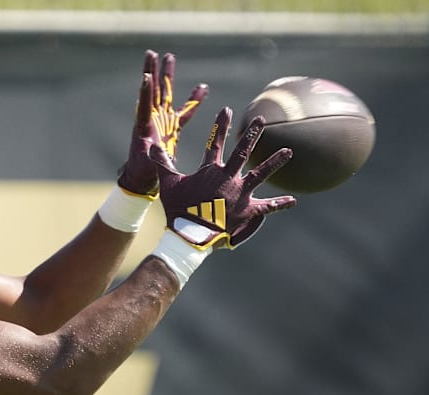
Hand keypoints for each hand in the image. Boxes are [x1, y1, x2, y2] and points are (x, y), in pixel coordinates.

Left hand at [118, 49, 208, 195]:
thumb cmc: (144, 171)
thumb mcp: (147, 163)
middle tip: (151, 53)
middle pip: (152, 90)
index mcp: (144, 127)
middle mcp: (152, 119)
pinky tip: (204, 87)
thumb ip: (151, 155)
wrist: (145, 177)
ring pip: (164, 93)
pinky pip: (185, 110)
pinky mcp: (171, 126)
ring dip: (166, 75)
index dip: (145, 91)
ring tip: (169, 56)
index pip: (144, 105)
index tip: (145, 76)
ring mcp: (162, 121)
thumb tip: (152, 146)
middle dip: (152, 72)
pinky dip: (194, 100)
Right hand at [151, 107, 296, 248]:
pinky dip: (279, 204)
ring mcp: (241, 194)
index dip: (221, 125)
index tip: (227, 110)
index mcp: (210, 170)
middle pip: (243, 152)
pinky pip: (267, 207)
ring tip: (288, 151)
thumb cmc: (178, 208)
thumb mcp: (168, 184)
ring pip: (261, 174)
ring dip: (274, 162)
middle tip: (261, 121)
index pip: (215, 142)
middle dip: (252, 135)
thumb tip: (151, 146)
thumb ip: (163, 163)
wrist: (191, 234)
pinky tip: (293, 200)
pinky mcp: (248, 211)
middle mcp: (229, 178)